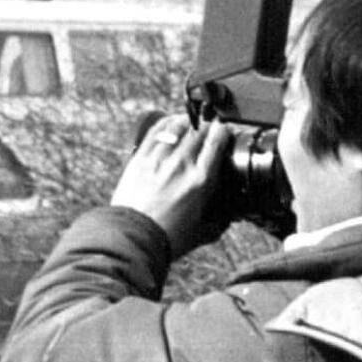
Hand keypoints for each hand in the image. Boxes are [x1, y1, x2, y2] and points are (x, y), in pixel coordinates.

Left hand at [110, 112, 234, 257]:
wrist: (131, 240)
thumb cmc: (165, 239)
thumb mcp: (201, 232)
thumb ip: (219, 223)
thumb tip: (229, 218)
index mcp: (201, 179)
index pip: (218, 140)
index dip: (224, 131)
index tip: (225, 132)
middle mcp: (181, 164)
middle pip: (200, 130)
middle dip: (208, 126)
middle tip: (210, 129)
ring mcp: (158, 160)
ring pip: (178, 126)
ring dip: (189, 121)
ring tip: (193, 122)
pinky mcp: (139, 160)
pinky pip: (156, 132)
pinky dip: (167, 123)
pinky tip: (172, 122)